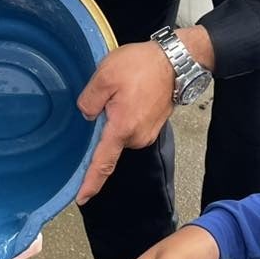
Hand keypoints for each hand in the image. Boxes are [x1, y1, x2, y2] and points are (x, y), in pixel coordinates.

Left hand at [74, 43, 174, 203]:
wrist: (177, 61)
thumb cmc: (142, 66)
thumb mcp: (105, 76)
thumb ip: (89, 100)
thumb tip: (88, 115)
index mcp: (122, 128)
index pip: (103, 163)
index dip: (91, 182)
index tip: (82, 198)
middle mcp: (136, 137)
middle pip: (109, 141)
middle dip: (103, 124)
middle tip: (107, 94)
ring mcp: (147, 133)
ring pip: (120, 132)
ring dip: (115, 117)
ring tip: (122, 90)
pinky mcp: (153, 126)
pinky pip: (131, 126)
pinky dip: (126, 115)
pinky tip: (130, 95)